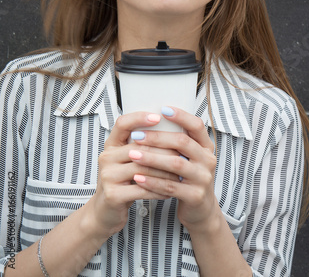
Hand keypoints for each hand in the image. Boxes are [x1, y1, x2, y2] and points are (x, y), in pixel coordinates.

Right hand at [87, 111, 178, 237]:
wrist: (104, 212)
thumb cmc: (122, 182)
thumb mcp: (127, 161)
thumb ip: (141, 146)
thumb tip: (172, 131)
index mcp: (110, 145)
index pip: (122, 123)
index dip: (139, 117)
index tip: (158, 117)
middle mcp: (106, 157)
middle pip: (139, 147)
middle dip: (164, 151)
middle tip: (183, 154)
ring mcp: (108, 176)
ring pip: (143, 169)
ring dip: (165, 172)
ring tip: (181, 175)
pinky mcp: (113, 195)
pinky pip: (142, 189)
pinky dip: (159, 190)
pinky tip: (170, 191)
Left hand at [128, 107, 218, 229]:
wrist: (201, 210)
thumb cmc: (188, 177)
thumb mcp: (191, 157)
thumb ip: (179, 141)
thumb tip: (152, 119)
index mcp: (206, 146)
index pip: (197, 125)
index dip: (181, 116)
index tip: (163, 109)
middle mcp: (208, 160)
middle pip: (182, 142)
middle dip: (157, 137)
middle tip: (136, 136)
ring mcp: (203, 178)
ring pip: (175, 164)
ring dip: (152, 158)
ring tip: (133, 155)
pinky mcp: (195, 196)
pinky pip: (170, 186)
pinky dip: (152, 181)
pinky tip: (137, 178)